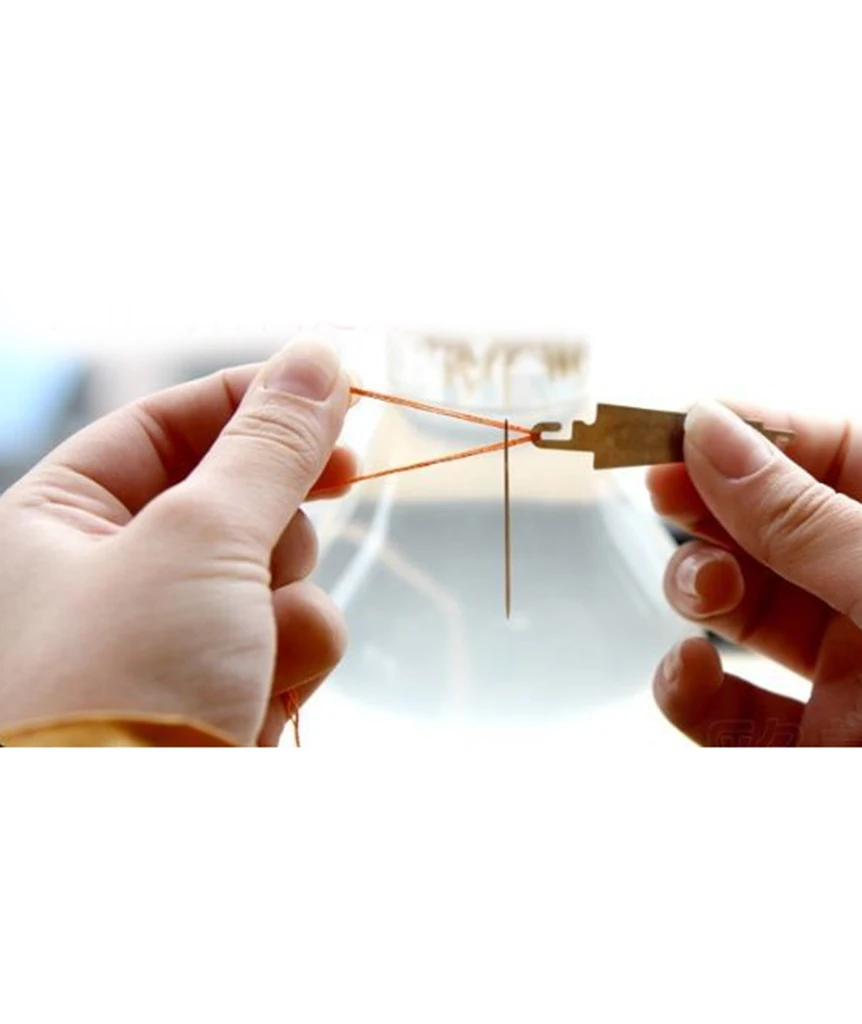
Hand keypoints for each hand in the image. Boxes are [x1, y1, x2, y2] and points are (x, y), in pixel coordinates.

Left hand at [0, 335, 356, 744]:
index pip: (170, 421)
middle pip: (238, 497)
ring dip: (284, 602)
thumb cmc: (126, 679)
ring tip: (250, 650)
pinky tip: (262, 696)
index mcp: (61, 517)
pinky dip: (292, 657)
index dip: (255, 401)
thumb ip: (269, 445)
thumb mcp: (197, 537)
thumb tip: (321, 356)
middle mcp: (109, 572)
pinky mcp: (221, 689)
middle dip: (273, 523)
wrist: (127, 851)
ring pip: (278, 571)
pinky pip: (290, 636)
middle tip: (301, 518)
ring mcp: (169, 637)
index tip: (339, 393)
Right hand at [647, 400, 861, 745]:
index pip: (834, 455)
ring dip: (702, 589)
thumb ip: (803, 516)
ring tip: (705, 592)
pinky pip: (728, 707)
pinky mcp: (816, 748)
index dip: (757, 437)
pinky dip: (690, 687)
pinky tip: (692, 671)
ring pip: (742, 610)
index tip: (682, 429)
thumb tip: (711, 434)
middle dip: (716, 510)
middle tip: (663, 494)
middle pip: (774, 527)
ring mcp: (853, 673)